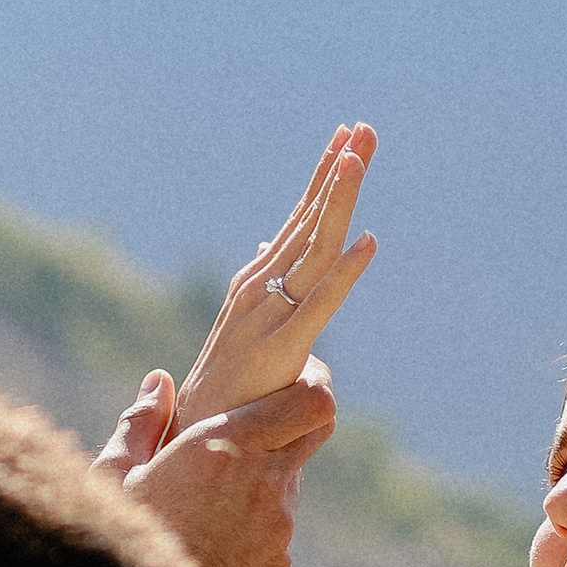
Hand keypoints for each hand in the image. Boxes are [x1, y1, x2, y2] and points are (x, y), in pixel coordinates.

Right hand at [108, 371, 336, 566]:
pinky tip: (215, 538)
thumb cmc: (119, 540)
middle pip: (316, 429)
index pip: (310, 401)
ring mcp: (276, 525)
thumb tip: (159, 382)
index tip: (296, 376)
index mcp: (222, 446)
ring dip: (264, 477)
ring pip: (289, 480)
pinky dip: (254, 524)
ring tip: (213, 497)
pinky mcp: (278, 561)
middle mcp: (261, 480)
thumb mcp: (114, 477)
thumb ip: (141, 424)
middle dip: (298, 418)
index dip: (310, 383)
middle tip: (267, 419)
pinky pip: (275, 527)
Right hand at [175, 128, 376, 429]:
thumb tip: (282, 255)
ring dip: (339, 198)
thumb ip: (268, 289)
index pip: (298, 220)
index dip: (323, 178)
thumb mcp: (249, 329)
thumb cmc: (226, 390)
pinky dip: (346, 270)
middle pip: (308, 219)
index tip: (347, 139)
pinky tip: (370, 241)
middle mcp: (259, 287)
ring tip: (360, 156)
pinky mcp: (282, 348)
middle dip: (338, 170)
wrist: (196, 439)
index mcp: (257, 282)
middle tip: (364, 128)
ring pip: (314, 247)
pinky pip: (321, 303)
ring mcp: (268, 314)